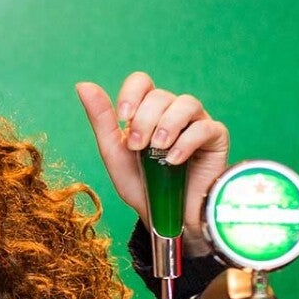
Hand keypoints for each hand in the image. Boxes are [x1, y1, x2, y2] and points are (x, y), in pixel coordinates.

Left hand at [75, 72, 228, 253]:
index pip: (142, 82)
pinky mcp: (216, 138)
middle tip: (137, 146)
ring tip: (158, 149)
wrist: (165, 216)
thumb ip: (101, 121)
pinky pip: (205, 127)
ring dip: (167, 124)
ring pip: (187, 103)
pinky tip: (174, 161)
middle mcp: (173, 112)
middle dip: (145, 120)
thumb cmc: (141, 185)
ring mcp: (196, 123)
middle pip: (161, 96)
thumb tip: (82, 85)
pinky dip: (187, 141)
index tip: (123, 116)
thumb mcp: (115, 155)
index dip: (132, 93)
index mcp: (147, 112)